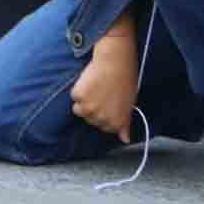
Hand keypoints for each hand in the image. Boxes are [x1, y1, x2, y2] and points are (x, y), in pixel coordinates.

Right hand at [71, 23, 140, 138]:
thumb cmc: (125, 82)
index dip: (104, 115)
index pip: (103, 127)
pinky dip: (79, 89)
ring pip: (79, 110)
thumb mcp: (128, 106)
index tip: (107, 104)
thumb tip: (125, 140)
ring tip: (94, 88)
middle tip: (101, 94)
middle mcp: (102, 119)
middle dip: (93, 108)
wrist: (116, 63)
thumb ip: (125, 124)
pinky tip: (89, 82)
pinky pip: (74, 96)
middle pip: (89, 119)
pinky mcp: (79, 96)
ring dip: (83, 101)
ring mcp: (89, 108)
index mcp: (115, 123)